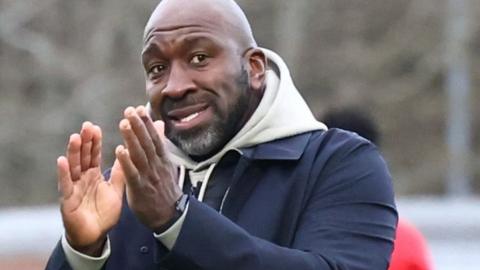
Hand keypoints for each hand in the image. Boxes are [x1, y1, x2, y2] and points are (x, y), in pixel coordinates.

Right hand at [57, 122, 124, 255]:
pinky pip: (66, 184)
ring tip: (75, 137)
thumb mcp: (115, 190)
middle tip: (86, 125)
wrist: (95, 236)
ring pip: (73, 167)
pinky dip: (63, 173)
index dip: (94, 142)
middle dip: (84, 141)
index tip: (95, 127)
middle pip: (82, 157)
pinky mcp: (68, 200)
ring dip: (73, 152)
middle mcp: (82, 179)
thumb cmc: (104, 213)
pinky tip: (61, 160)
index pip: (94, 155)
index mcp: (94, 175)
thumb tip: (127, 155)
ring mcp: (74, 188)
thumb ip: (120, 174)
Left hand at [116, 106, 181, 231]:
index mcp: (162, 158)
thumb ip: (160, 144)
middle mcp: (156, 164)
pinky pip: (132, 172)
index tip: (139, 108)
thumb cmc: (164, 188)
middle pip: (147, 142)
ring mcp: (149, 175)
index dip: (146, 123)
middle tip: (129, 110)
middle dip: (139, 125)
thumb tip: (159, 125)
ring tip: (124, 123)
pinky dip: (126, 161)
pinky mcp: (140, 188)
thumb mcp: (166, 164)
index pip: (154, 137)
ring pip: (140, 154)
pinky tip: (119, 150)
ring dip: (132, 138)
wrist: (169, 215)